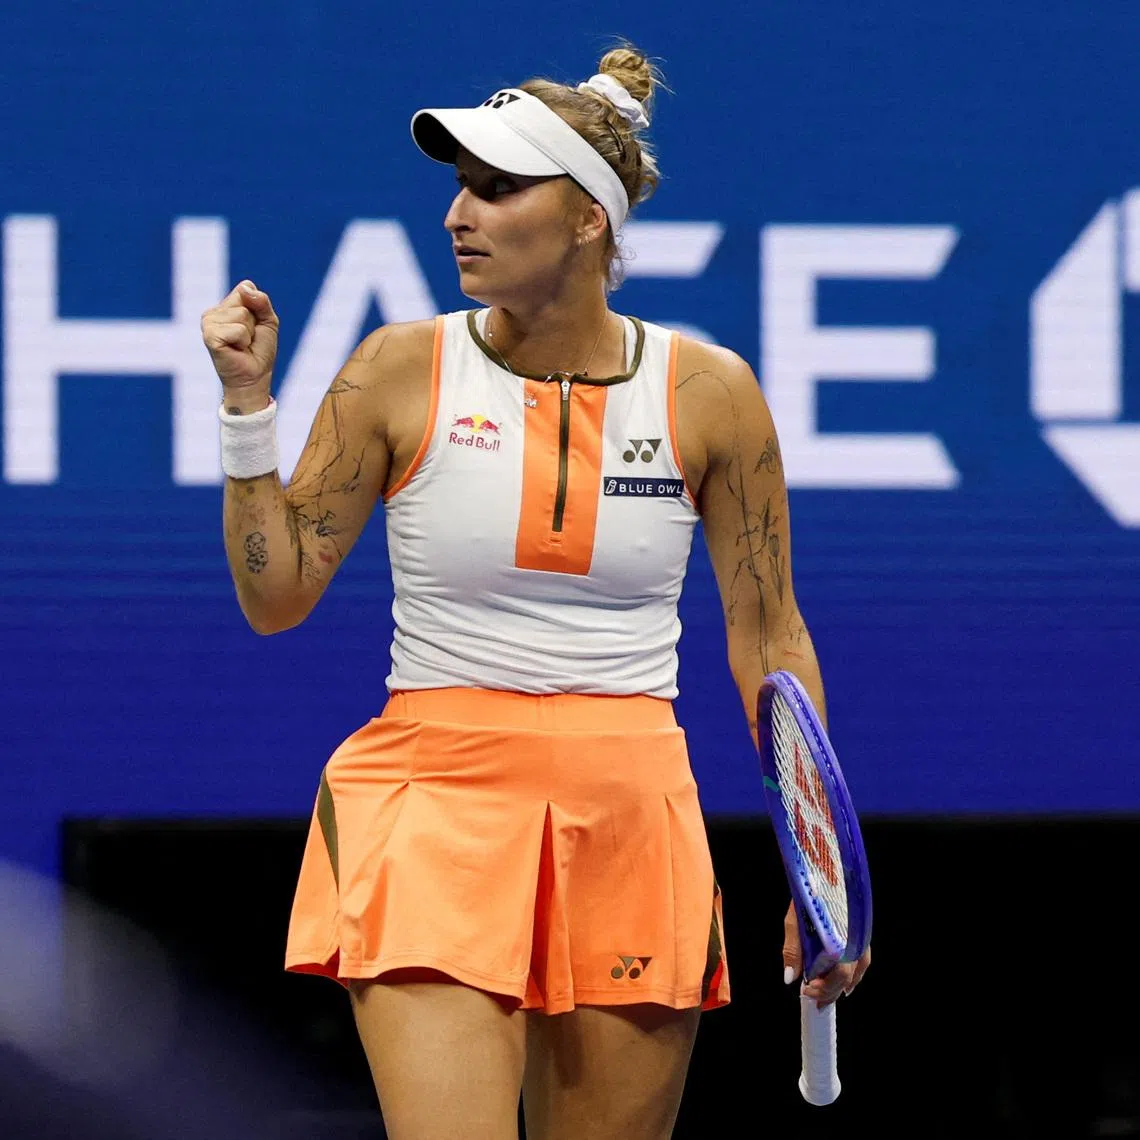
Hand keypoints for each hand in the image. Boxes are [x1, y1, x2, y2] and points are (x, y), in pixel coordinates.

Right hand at [201, 280, 279, 400]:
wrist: (254, 376)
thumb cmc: (260, 350)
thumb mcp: (268, 321)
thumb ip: (262, 301)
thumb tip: (246, 288)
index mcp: (226, 305)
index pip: (246, 288)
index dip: (259, 309)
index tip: (255, 326)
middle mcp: (214, 311)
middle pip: (244, 300)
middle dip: (254, 322)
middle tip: (248, 339)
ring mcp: (208, 322)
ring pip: (242, 315)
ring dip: (249, 333)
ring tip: (242, 345)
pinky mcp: (209, 335)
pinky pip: (238, 329)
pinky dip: (244, 341)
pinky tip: (236, 350)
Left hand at [781, 899, 870, 1008]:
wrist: (820, 866)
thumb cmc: (808, 892)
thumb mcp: (794, 920)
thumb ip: (793, 950)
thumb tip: (790, 979)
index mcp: (841, 936)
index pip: (841, 972)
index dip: (825, 987)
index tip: (808, 991)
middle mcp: (856, 935)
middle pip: (850, 974)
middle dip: (831, 990)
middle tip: (816, 999)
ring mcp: (861, 932)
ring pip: (860, 967)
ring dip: (844, 984)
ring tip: (830, 995)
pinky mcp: (861, 928)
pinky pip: (863, 957)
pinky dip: (854, 972)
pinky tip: (845, 981)